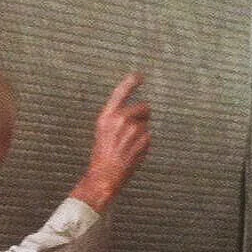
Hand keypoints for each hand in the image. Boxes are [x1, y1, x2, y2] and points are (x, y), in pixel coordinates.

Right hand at [73, 73, 152, 211]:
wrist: (105, 176)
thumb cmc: (102, 155)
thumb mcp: (102, 131)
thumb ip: (116, 117)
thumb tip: (136, 110)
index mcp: (107, 115)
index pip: (121, 92)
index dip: (132, 82)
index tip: (139, 76)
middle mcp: (120, 119)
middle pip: (144, 108)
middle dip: (143, 116)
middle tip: (132, 131)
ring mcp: (133, 129)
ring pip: (147, 124)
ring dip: (142, 134)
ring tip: (128, 146)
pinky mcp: (143, 140)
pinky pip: (149, 138)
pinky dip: (144, 145)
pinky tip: (132, 152)